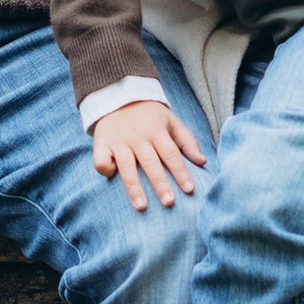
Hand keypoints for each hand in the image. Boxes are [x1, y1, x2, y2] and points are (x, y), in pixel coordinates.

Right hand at [90, 97, 207, 211]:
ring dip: (134, 187)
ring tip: (141, 206)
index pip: (171, 154)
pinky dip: (105, 169)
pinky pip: (101, 160)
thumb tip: (203, 161)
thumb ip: (187, 141)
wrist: (118, 96)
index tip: (189, 189)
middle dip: (160, 183)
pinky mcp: (101, 143)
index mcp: (156, 130)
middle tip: (169, 202)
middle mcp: (137, 137)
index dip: (180, 172)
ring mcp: (118, 141)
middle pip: (150, 163)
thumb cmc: (149, 115)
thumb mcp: (171, 120)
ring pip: (127, 167)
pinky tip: (112, 177)